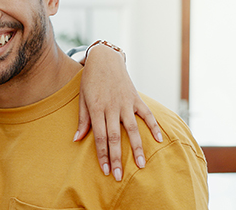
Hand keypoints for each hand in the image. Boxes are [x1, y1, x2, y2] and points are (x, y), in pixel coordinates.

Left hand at [74, 44, 162, 181]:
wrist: (104, 59)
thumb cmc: (90, 81)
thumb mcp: (82, 98)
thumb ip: (83, 120)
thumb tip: (76, 139)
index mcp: (97, 108)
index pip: (100, 137)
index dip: (102, 155)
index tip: (105, 170)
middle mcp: (112, 107)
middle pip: (115, 137)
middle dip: (117, 158)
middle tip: (119, 176)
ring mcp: (125, 102)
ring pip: (132, 129)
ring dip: (136, 148)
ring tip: (141, 165)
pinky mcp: (135, 98)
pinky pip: (147, 114)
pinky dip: (154, 126)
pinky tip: (159, 140)